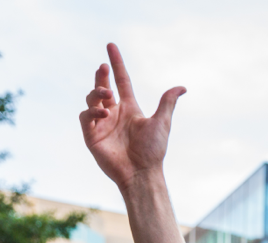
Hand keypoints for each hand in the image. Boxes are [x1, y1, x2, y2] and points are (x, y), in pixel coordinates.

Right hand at [79, 43, 185, 191]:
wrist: (141, 173)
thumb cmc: (153, 151)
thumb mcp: (162, 122)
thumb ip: (168, 102)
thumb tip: (182, 87)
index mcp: (129, 108)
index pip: (121, 80)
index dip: (116, 64)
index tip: (111, 46)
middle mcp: (114, 113)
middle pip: (102, 87)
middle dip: (101, 76)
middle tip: (104, 67)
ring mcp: (101, 124)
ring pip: (92, 99)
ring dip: (97, 93)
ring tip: (108, 97)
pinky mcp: (91, 135)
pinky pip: (85, 116)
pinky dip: (91, 111)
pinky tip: (103, 114)